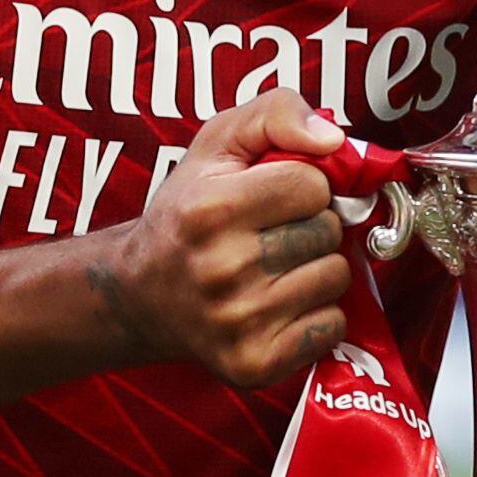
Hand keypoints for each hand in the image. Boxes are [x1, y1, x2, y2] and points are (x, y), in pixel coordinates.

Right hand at [95, 93, 351, 388]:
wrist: (141, 294)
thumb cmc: (188, 211)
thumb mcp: (217, 142)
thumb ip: (276, 113)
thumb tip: (334, 140)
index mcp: (210, 209)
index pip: (313, 184)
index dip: (302, 185)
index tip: (273, 196)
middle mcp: (221, 268)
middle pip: (327, 232)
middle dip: (310, 226)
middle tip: (271, 234)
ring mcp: (238, 322)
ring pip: (335, 278)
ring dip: (316, 269)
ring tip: (274, 268)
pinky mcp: (254, 363)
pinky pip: (332, 326)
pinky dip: (317, 314)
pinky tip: (279, 305)